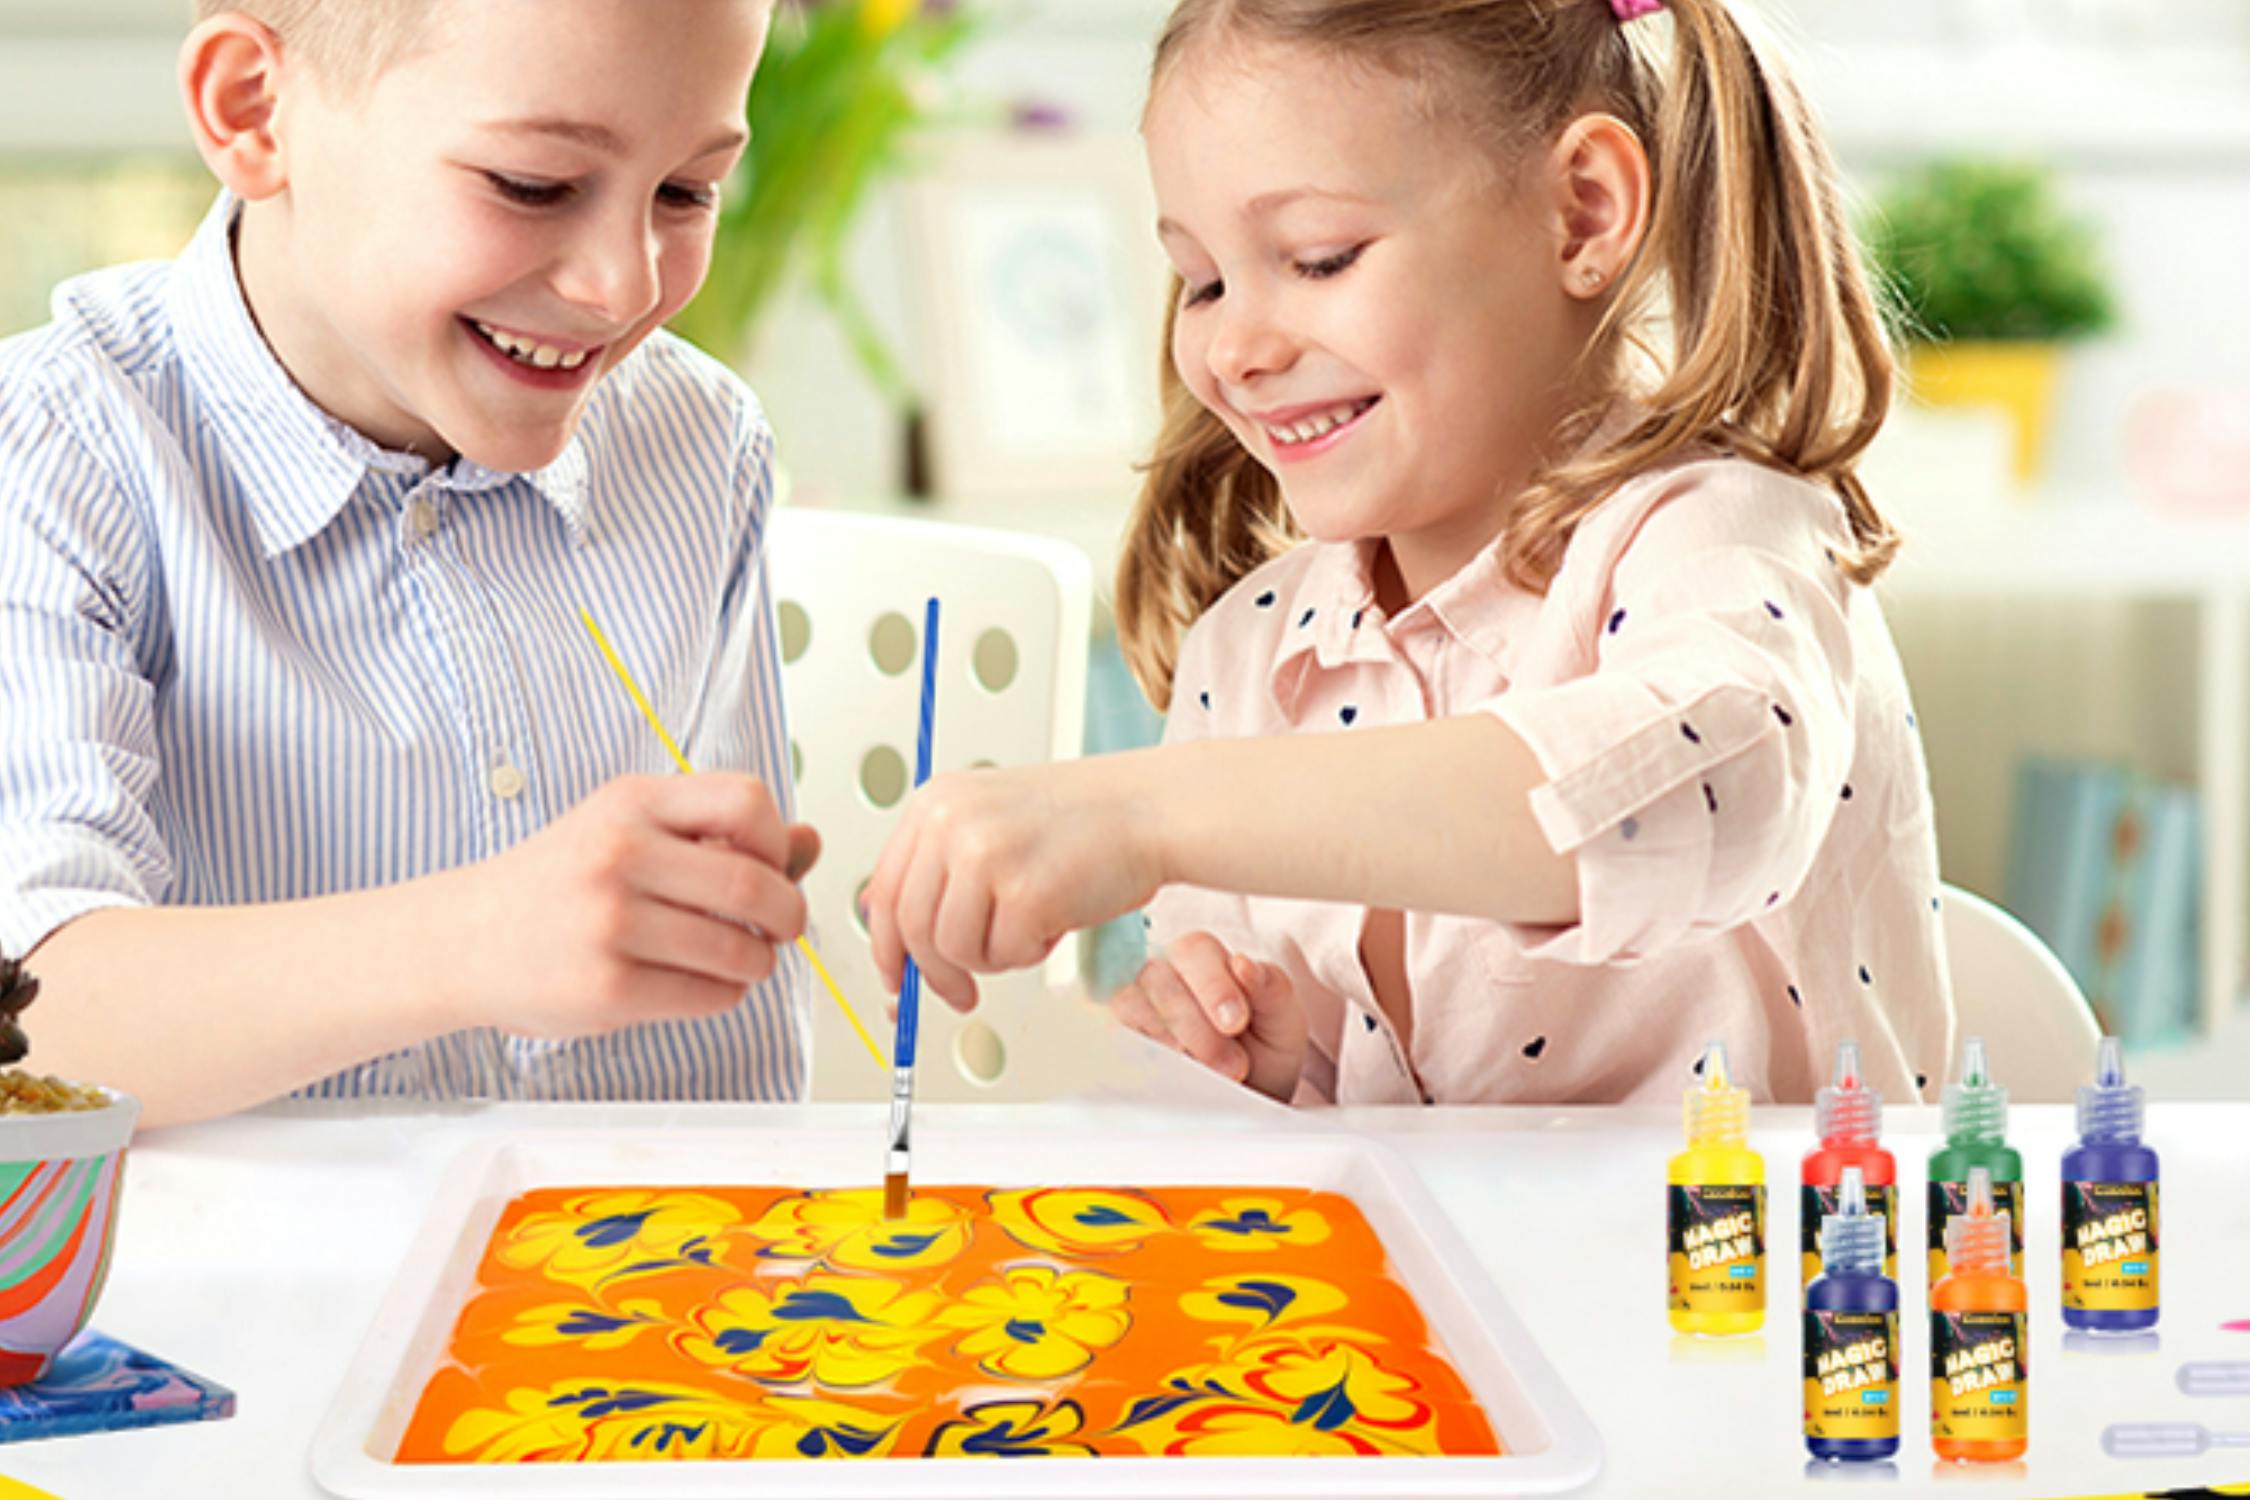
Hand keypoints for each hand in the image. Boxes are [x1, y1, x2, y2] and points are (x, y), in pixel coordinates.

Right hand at [436, 773, 820, 1037]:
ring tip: (741, 958)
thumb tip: (807, 841)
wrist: (464, 939)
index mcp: (631, 803)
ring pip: (740, 949)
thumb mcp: (627, 829)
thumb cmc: (556, 883)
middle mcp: (619, 855)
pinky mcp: (607, 988)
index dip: (777, 839)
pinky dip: (724, 993)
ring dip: (759, 961)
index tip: (773, 864)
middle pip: (754, 883)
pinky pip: (709, 995)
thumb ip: (715, 833)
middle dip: (788, 913)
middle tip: (783, 925)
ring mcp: (611, 923)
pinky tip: (702, 982)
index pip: (746, 802)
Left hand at [864, 756, 1165, 1009]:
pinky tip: (1056, 919)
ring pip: (952, 949)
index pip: (884, 889)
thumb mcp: (992, 823)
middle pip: (910, 926)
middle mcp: (951, 823)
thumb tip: (905, 947)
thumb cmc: (1083, 822)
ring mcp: (985, 854)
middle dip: (934, 974)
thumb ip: (944, 871)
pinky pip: (1002, 955)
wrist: (1150, 809)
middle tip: (959, 993)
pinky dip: (1029, 953)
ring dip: (992, 957)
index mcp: (935, 802)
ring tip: (1029, 929)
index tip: (897, 976)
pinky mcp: (1024, 891)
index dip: (887, 945)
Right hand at [1109, 931, 1304, 1101]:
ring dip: (1168, 1040)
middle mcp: (1162, 972)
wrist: (1249, 1096)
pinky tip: (1171, 1076)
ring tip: (1206, 1074)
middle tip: (1232, 1065)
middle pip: (1157, 976)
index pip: (1195, 950)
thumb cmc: (1264, 1048)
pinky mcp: (1120, 1038)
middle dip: (1195, 1023)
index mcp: (1204, 957)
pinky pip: (1114, 1038)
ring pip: (1130, 1004)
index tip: (1235, 1023)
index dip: (1213, 985)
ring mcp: (1135, 1004)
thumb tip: (1242, 963)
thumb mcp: (1283, 1021)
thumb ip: (1272, 988)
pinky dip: (1141, 1056)